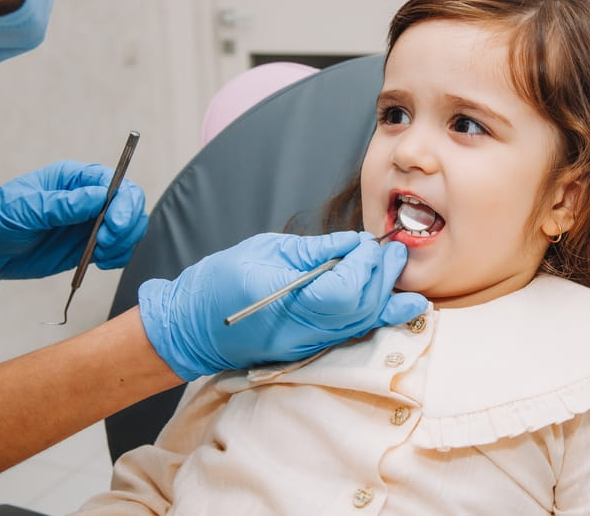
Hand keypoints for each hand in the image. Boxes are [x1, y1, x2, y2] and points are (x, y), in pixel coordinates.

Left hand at [0, 160, 147, 280]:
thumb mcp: (24, 208)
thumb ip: (62, 204)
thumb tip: (99, 196)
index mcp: (75, 180)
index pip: (116, 183)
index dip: (124, 203)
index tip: (114, 224)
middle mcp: (88, 199)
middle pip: (130, 206)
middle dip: (126, 226)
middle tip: (105, 243)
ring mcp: (90, 223)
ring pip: (129, 229)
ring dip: (123, 244)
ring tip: (101, 255)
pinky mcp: (88, 246)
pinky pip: (117, 250)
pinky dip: (118, 257)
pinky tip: (101, 262)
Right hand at [138, 231, 427, 379]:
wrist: (192, 327)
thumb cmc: (220, 282)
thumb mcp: (264, 251)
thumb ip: (314, 250)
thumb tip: (353, 243)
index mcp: (284, 300)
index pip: (343, 290)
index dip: (363, 265)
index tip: (367, 243)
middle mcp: (300, 330)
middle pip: (360, 308)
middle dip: (382, 276)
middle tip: (394, 250)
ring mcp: (306, 344)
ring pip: (362, 325)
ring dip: (387, 296)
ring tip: (396, 266)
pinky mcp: (310, 347)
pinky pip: (352, 333)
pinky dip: (377, 315)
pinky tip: (397, 301)